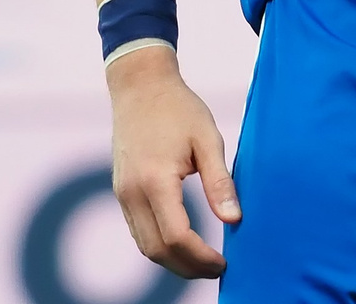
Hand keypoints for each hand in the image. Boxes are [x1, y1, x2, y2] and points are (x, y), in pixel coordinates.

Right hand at [106, 47, 240, 277]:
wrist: (140, 86)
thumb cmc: (178, 108)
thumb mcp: (208, 138)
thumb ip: (220, 182)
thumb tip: (234, 220)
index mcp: (155, 180)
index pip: (176, 236)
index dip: (200, 257)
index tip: (224, 263)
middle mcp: (132, 193)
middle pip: (157, 250)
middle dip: (187, 267)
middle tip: (216, 269)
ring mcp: (123, 194)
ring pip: (144, 245)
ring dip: (172, 261)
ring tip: (203, 261)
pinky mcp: (122, 192)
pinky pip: (139, 231)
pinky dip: (160, 245)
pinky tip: (183, 243)